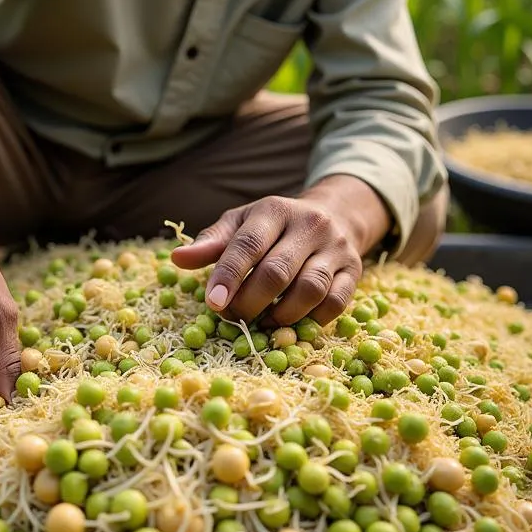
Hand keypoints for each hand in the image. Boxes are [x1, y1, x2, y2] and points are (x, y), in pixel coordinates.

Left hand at [171, 192, 371, 327]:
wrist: (333, 215)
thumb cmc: (273, 226)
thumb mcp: (240, 223)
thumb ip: (211, 242)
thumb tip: (177, 258)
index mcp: (274, 210)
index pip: (248, 244)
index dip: (229, 276)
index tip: (213, 303)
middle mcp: (310, 224)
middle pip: (277, 271)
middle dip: (250, 301)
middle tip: (234, 316)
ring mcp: (336, 248)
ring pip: (310, 289)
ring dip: (281, 315)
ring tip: (262, 322)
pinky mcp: (354, 271)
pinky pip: (335, 303)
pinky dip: (310, 320)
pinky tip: (291, 321)